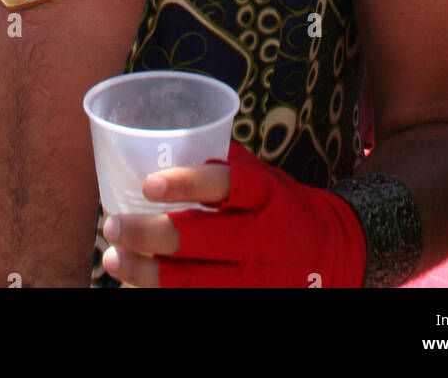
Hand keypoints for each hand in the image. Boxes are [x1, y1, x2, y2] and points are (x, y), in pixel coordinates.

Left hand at [102, 143, 367, 288]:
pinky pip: (200, 302)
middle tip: (112, 224)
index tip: (148, 184)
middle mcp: (261, 237)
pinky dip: (165, 294)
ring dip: (145, 271)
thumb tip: (165, 144)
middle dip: (147, 234)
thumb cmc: (284, 206)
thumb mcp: (266, 178)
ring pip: (190, 281)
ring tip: (113, 258)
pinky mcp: (250, 302)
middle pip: (196, 240)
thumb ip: (225, 168)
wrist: (335, 254)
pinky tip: (137, 286)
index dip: (186, 184)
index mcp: (265, 194)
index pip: (225, 185)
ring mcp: (256, 278)